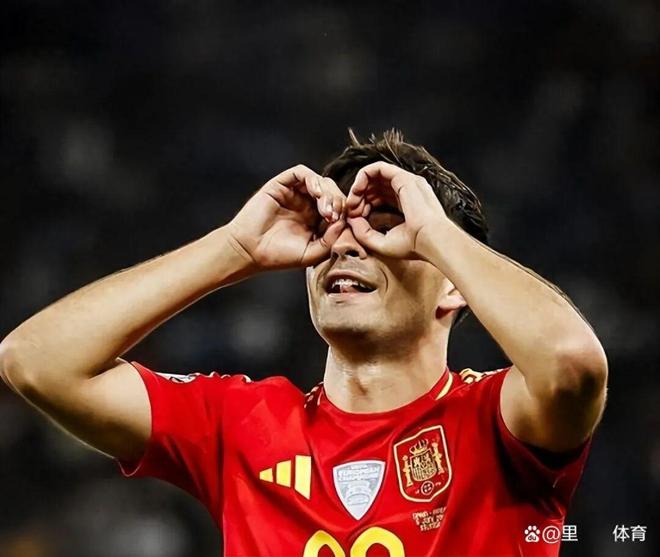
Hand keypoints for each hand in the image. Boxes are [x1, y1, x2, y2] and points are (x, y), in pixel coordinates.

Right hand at [227, 165, 346, 268]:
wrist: (250, 252)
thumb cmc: (279, 256)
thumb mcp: (313, 253)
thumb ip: (331, 238)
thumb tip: (344, 220)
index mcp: (316, 220)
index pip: (338, 207)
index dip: (344, 212)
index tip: (341, 224)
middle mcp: (307, 204)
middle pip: (332, 192)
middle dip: (337, 201)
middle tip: (332, 216)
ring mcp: (294, 193)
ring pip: (320, 181)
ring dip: (327, 192)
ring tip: (325, 209)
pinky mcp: (281, 184)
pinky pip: (301, 172)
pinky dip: (312, 179)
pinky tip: (315, 192)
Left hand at [345, 161, 448, 259]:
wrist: (430, 240)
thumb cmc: (412, 245)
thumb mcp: (381, 242)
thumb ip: (363, 232)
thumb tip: (351, 218)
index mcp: (406, 205)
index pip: (380, 198)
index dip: (363, 206)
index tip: (355, 219)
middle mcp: (407, 191)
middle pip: (376, 186)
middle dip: (359, 197)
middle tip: (351, 211)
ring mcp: (406, 183)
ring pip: (375, 176)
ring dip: (359, 187)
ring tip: (352, 202)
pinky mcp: (403, 178)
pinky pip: (378, 168)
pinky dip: (363, 176)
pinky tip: (356, 191)